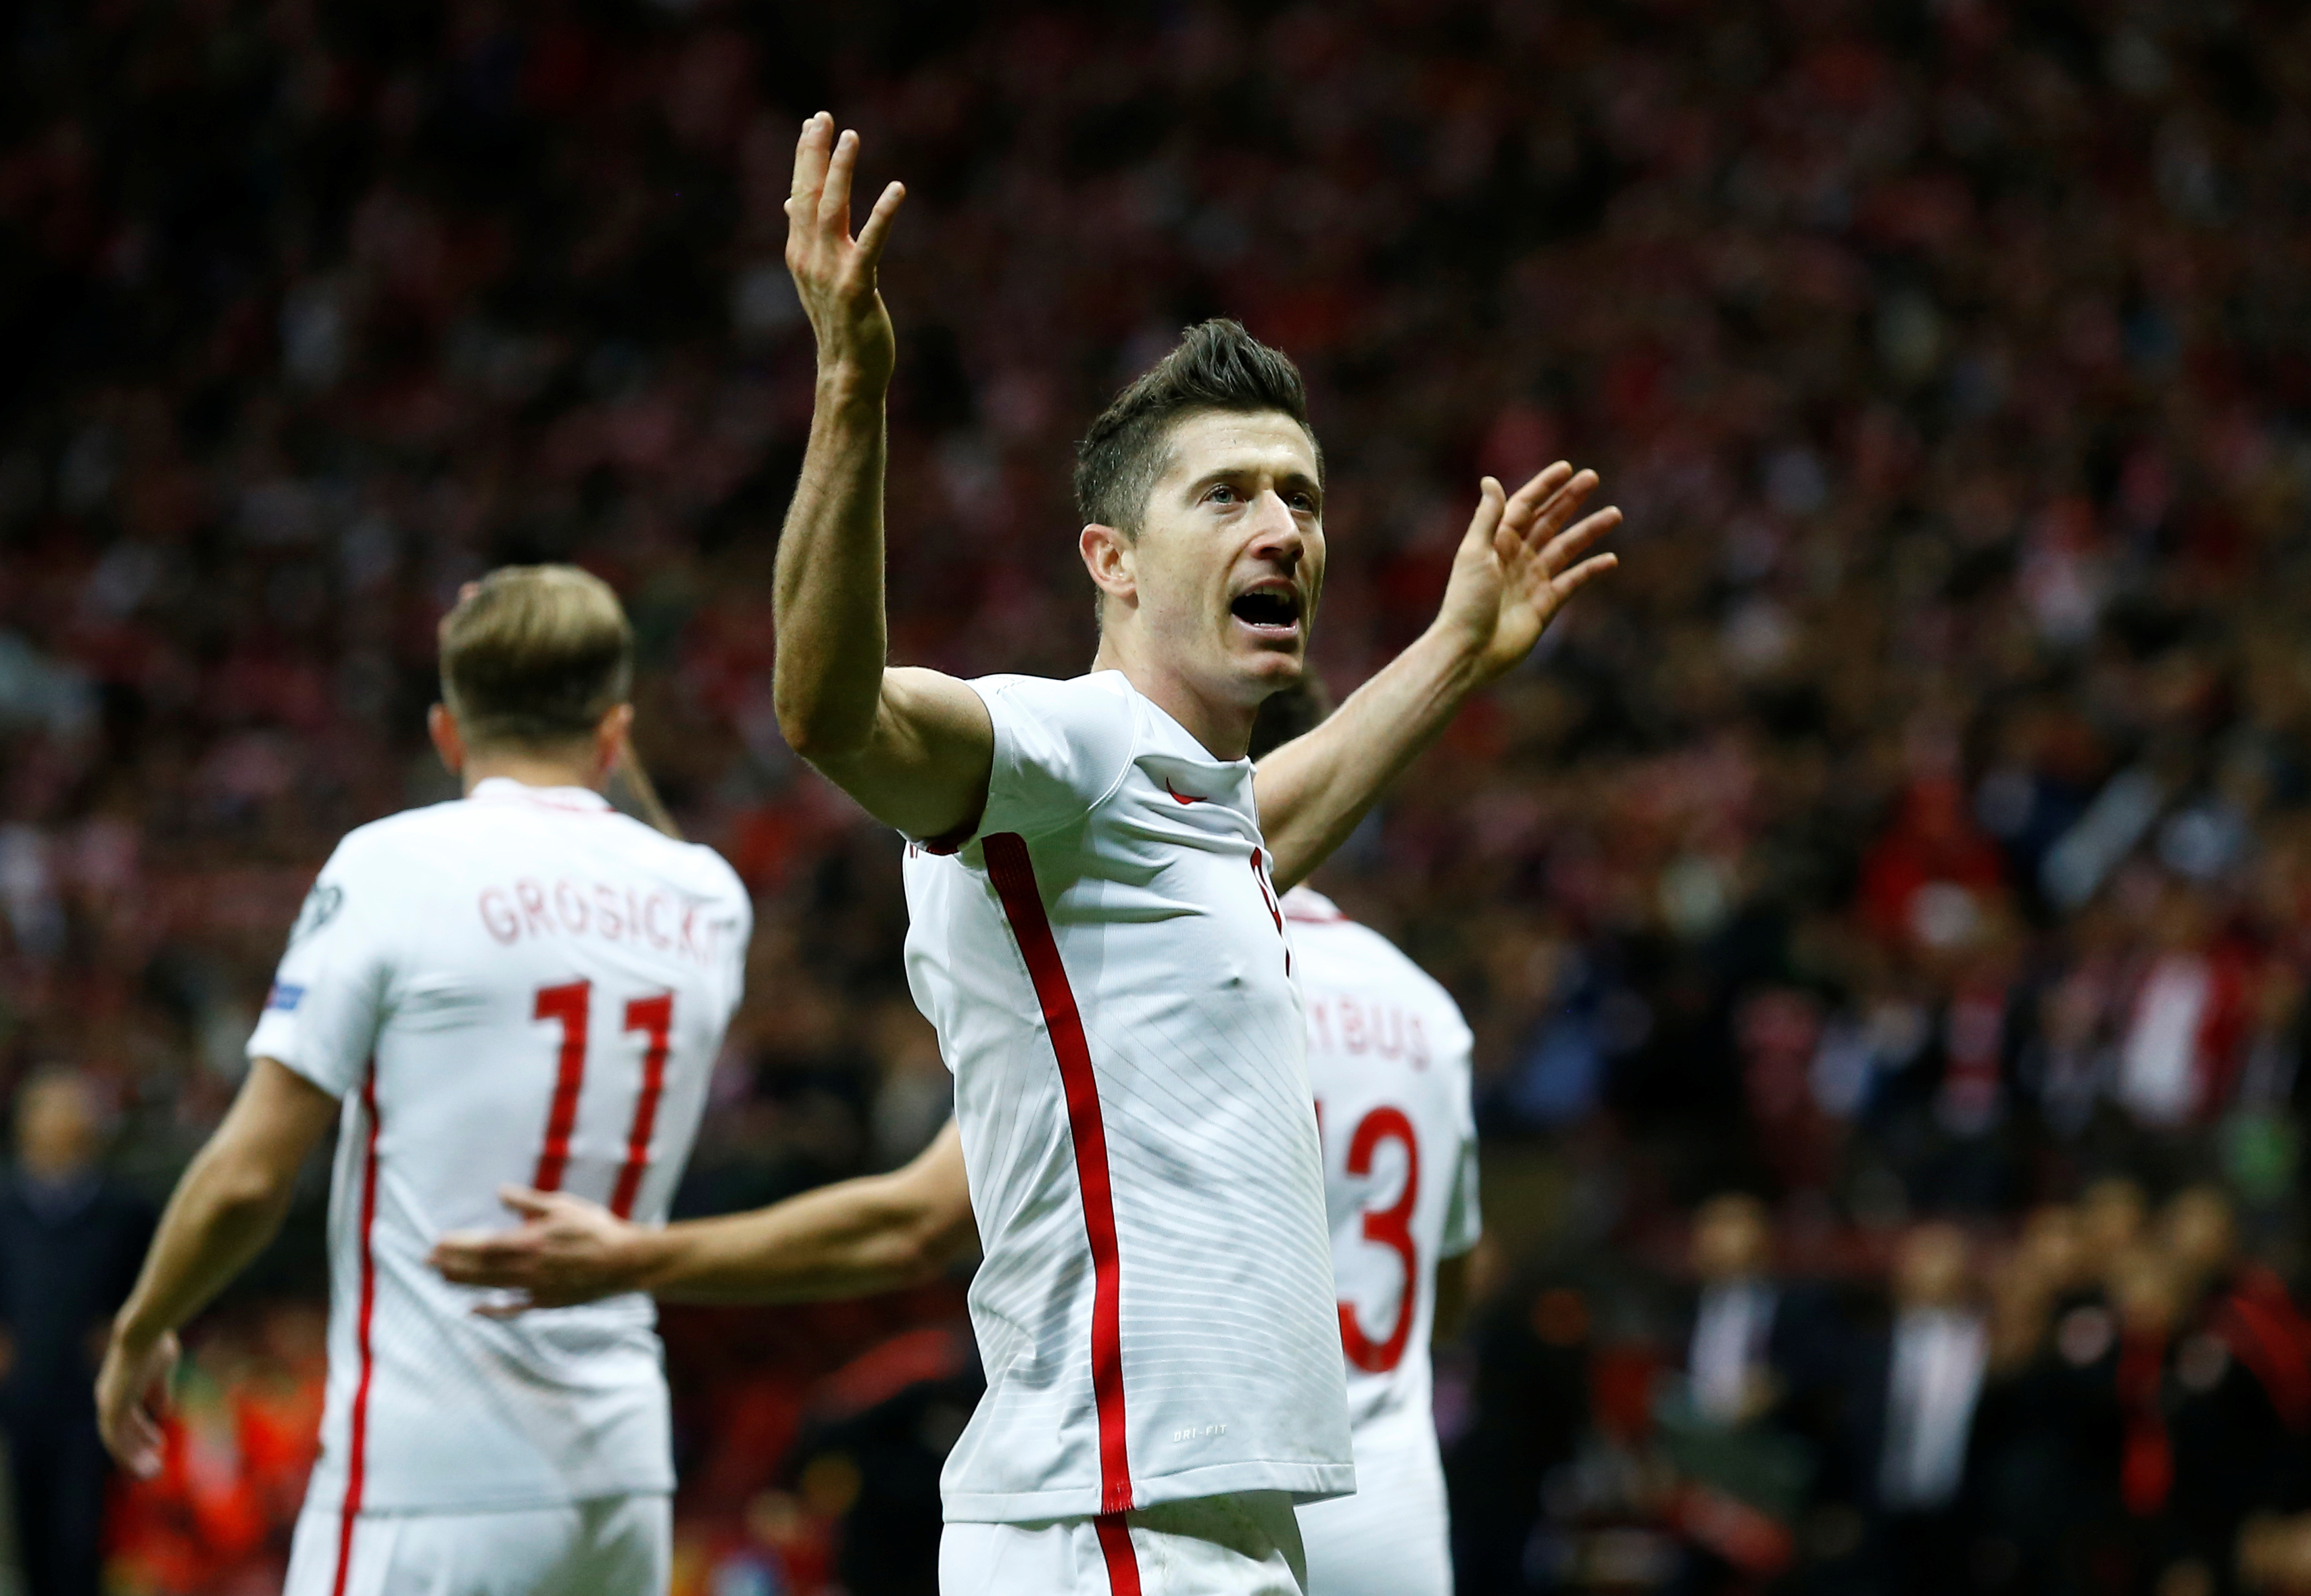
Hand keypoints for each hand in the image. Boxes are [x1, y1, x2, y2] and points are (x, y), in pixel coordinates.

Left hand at [95, 1326, 178, 1477]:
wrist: (143, 1334)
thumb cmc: (154, 1346)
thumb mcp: (161, 1371)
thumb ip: (159, 1391)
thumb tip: (163, 1412)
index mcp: (122, 1389)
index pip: (129, 1418)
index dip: (144, 1432)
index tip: (158, 1444)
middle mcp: (110, 1399)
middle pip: (122, 1433)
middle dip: (139, 1450)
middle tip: (155, 1466)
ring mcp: (108, 1405)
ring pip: (118, 1441)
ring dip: (134, 1459)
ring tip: (151, 1473)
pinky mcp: (111, 1409)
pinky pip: (116, 1440)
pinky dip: (127, 1455)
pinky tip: (140, 1464)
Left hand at [429, 1186, 647, 1312]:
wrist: (624, 1262)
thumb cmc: (595, 1230)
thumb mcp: (562, 1206)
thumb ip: (528, 1203)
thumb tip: (500, 1193)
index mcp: (529, 1241)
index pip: (483, 1245)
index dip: (457, 1245)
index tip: (437, 1242)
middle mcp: (526, 1268)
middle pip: (480, 1268)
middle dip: (451, 1264)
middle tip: (427, 1262)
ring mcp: (534, 1289)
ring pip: (490, 1287)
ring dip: (463, 1282)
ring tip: (442, 1277)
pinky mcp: (544, 1303)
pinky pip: (511, 1309)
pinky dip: (491, 1310)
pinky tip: (474, 1310)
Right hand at [785, 112, 905, 390]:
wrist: (847, 370)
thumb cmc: (839, 323)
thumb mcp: (818, 275)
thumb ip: (806, 237)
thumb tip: (789, 203)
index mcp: (799, 252)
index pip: (798, 195)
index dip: (804, 158)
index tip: (812, 124)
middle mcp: (808, 258)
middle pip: (807, 195)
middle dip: (814, 154)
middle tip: (823, 117)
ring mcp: (830, 272)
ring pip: (831, 211)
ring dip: (840, 172)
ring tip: (850, 137)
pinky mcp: (857, 287)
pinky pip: (870, 243)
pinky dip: (882, 214)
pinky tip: (896, 188)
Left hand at [1431, 462, 1619, 683]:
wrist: (1469, 651)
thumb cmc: (1466, 602)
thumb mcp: (1474, 553)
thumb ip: (1488, 517)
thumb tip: (1490, 479)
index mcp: (1496, 542)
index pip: (1525, 506)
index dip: (1544, 487)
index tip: (1566, 469)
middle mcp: (1515, 557)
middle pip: (1548, 521)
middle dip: (1570, 500)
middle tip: (1593, 478)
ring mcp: (1531, 580)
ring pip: (1565, 548)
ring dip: (1589, 530)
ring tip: (1614, 514)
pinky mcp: (1545, 605)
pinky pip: (1573, 581)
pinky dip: (1591, 570)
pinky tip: (1610, 559)